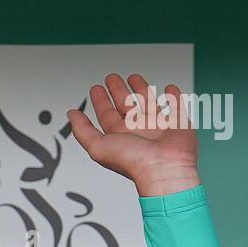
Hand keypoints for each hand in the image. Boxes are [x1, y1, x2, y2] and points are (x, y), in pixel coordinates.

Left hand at [67, 73, 199, 195]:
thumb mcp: (98, 147)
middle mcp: (137, 129)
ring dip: (140, 88)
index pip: (106, 113)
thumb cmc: (134, 162)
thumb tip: (71, 115)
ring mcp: (156, 125)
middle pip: (125, 104)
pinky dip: (172, 96)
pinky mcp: (176, 121)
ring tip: (134, 77)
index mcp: (119, 135)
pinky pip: (174, 105)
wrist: (164, 168)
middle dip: (117, 90)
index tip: (96, 89)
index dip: (100, 100)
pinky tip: (168, 89)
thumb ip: (83, 131)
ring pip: (146, 101)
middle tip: (112, 78)